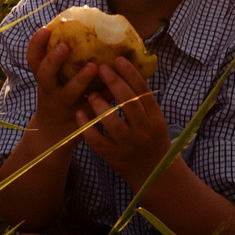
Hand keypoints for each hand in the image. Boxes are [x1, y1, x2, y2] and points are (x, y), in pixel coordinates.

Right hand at [24, 24, 105, 130]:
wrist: (54, 137)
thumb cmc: (57, 100)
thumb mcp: (51, 83)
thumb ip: (60, 65)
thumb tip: (86, 33)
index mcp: (44, 79)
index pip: (33, 59)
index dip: (36, 44)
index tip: (45, 29)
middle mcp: (50, 91)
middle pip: (45, 74)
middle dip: (53, 59)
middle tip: (64, 46)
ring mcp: (65, 106)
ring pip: (70, 92)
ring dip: (81, 79)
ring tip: (94, 67)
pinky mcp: (81, 119)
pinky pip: (94, 107)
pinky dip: (105, 97)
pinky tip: (116, 87)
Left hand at [79, 56, 172, 184]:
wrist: (154, 175)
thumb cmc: (151, 140)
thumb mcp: (154, 120)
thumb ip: (141, 100)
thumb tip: (126, 68)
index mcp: (155, 119)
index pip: (144, 93)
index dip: (131, 74)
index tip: (117, 59)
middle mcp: (144, 131)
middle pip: (129, 103)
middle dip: (114, 83)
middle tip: (100, 67)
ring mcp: (128, 145)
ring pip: (113, 122)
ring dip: (100, 105)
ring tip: (90, 93)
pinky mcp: (113, 156)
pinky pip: (98, 140)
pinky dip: (87, 126)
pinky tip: (79, 113)